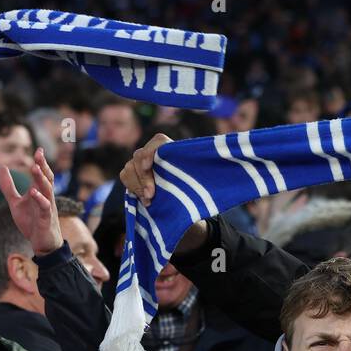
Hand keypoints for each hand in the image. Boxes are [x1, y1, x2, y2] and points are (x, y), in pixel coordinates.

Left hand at [0, 148, 62, 255]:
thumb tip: (0, 167)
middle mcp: (46, 198)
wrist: (42, 244)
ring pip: (47, 190)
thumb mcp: (15, 203)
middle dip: (43, 166)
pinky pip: (45, 207)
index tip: (38, 149)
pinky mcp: (46, 220)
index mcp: (39, 193)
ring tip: (34, 168)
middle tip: (39, 153)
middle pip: (46, 178)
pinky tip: (34, 192)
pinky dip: (40, 199)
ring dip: (41, 179)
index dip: (40, 162)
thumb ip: (8, 186)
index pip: (41, 174)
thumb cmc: (32, 223)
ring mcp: (47, 208)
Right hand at [120, 132, 209, 253]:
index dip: (152, 151)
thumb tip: (225, 172)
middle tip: (151, 195)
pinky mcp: (135, 176)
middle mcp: (157, 155)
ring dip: (137, 185)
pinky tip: (145, 201)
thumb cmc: (198, 194)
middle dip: (143, 177)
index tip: (149, 166)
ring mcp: (144, 165)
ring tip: (150, 201)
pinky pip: (126, 176)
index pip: (158, 142)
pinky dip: (133, 189)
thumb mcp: (205, 186)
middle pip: (140, 156)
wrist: (187, 208)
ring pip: (130, 167)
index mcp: (174, 151)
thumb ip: (205, 177)